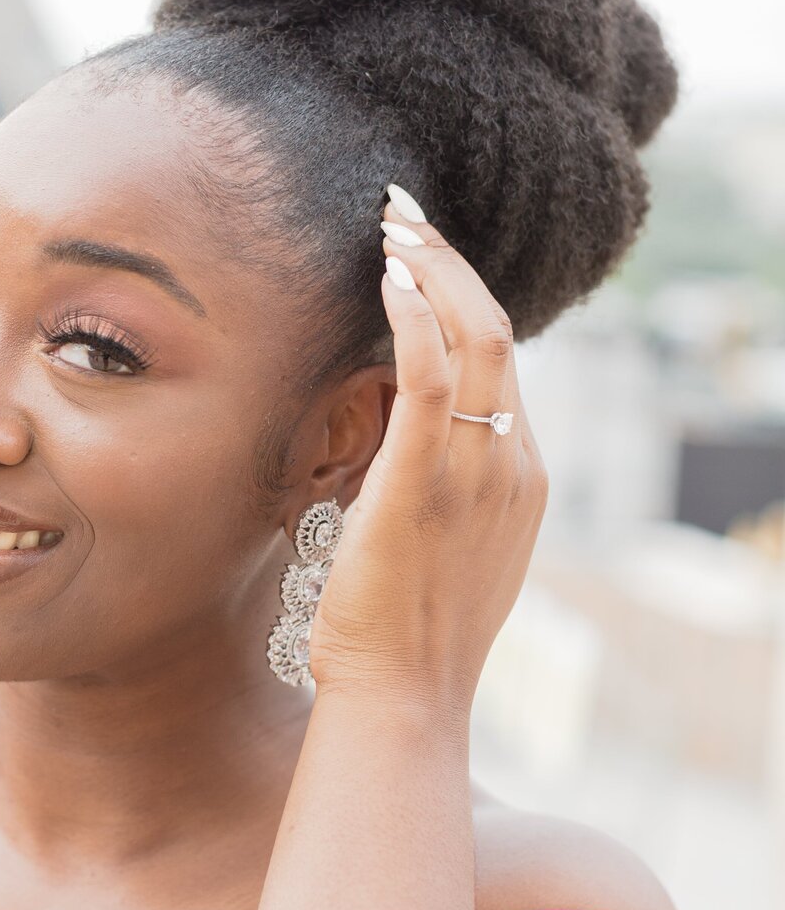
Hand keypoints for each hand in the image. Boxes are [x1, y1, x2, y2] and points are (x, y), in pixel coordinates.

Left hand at [306, 186, 549, 719]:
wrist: (402, 696)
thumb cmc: (403, 629)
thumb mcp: (442, 546)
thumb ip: (438, 484)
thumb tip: (397, 440)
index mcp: (522, 476)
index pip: (502, 364)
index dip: (463, 299)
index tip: (420, 259)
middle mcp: (515, 463)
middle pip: (499, 332)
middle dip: (452, 262)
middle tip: (405, 214)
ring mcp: (480, 470)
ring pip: (477, 336)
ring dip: (433, 269)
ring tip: (392, 225)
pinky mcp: (427, 479)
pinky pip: (431, 373)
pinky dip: (415, 313)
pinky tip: (386, 276)